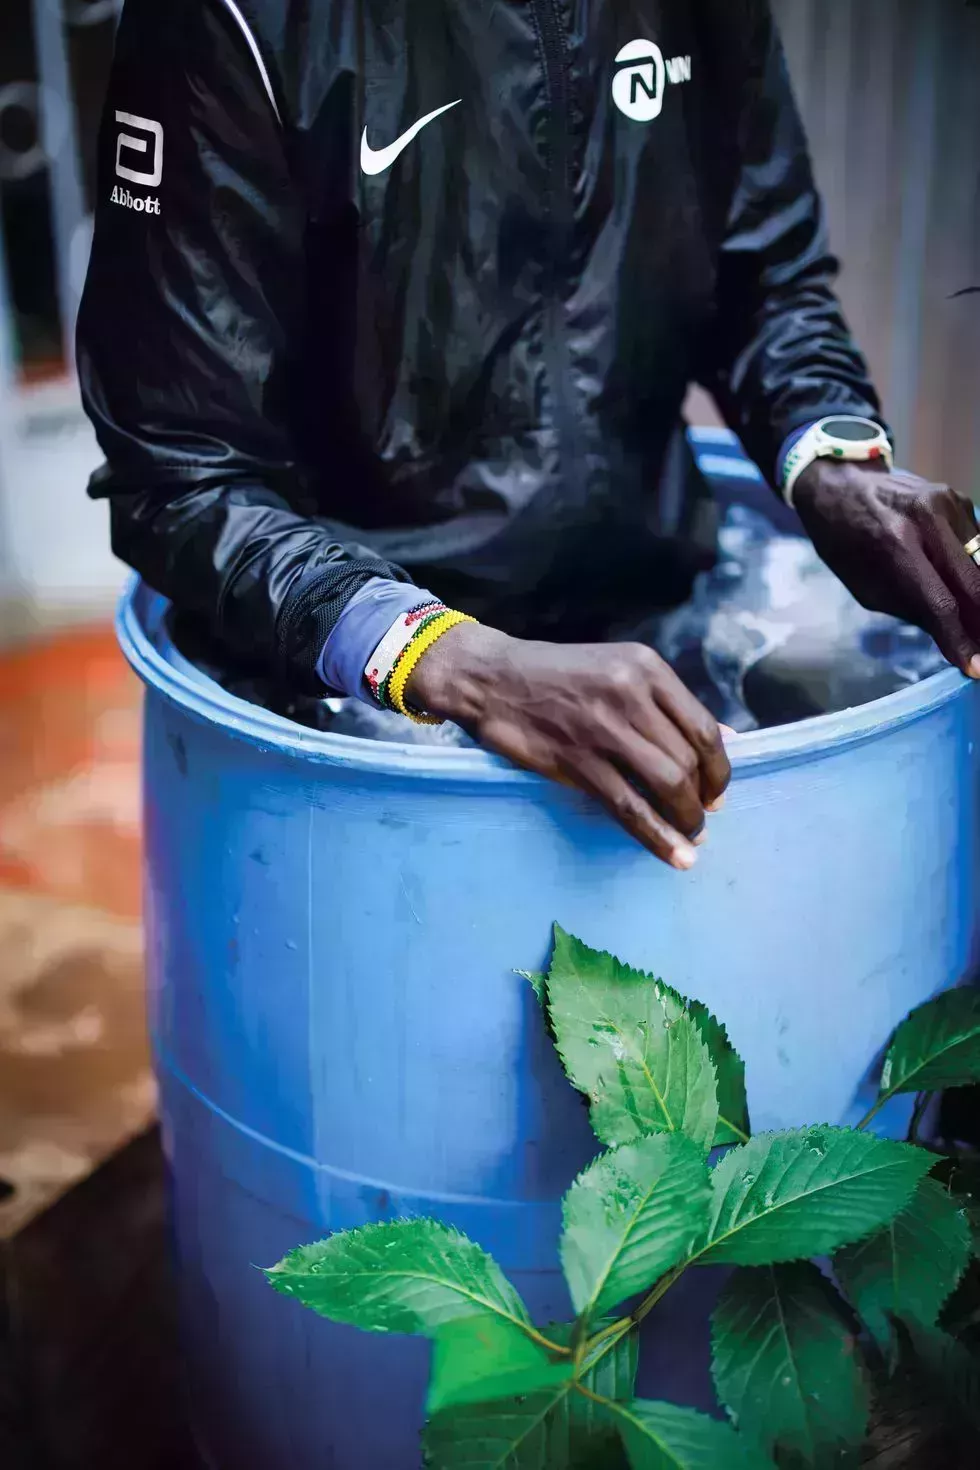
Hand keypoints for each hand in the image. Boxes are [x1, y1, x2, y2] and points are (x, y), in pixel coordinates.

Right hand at [406, 623, 730, 869]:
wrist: (491, 678)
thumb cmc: (558, 676)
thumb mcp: (618, 669)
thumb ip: (668, 704)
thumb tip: (727, 739)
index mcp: (647, 668)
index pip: (703, 728)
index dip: (718, 770)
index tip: (717, 793)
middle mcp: (631, 693)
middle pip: (688, 760)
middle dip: (702, 800)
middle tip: (700, 821)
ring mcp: (603, 727)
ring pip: (666, 784)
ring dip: (685, 820)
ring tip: (689, 838)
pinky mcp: (576, 759)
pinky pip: (629, 806)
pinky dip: (656, 836)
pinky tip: (673, 855)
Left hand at [793, 460, 979, 677]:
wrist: (841, 483)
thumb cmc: (846, 543)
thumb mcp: (867, 587)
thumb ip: (913, 610)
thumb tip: (956, 637)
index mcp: (894, 543)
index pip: (940, 603)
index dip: (961, 640)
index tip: (978, 668)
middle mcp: (927, 518)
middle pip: (975, 584)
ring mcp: (949, 503)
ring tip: (974, 627)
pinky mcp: (960, 499)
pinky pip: (978, 546)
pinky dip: (974, 572)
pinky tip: (964, 588)